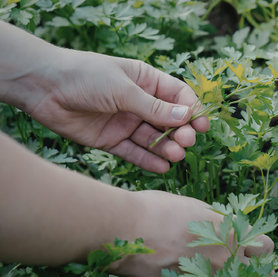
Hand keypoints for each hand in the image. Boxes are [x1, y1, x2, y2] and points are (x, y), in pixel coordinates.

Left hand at [25, 49, 208, 172]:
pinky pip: (134, 152)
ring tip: (176, 156)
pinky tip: (162, 167)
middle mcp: (139, 102)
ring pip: (153, 138)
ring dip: (167, 147)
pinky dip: (148, 160)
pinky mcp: (112, 139)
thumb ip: (154, 107)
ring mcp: (126, 122)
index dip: (192, 110)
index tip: (202, 125)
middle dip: (180, 131)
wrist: (44, 87)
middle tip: (186, 141)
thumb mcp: (124, 89)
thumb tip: (187, 116)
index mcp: (146, 81)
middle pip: (169, 120)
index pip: (178, 96)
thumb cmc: (86, 76)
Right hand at [109, 191, 273, 276]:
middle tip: (229, 261)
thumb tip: (224, 225)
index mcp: (230, 234)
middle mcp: (224, 260)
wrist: (125, 228)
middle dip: (246, 267)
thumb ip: (217, 220)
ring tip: (196, 266)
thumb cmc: (159, 209)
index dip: (259, 245)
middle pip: (255, 272)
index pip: (266, 247)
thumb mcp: (195, 207)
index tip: (250, 245)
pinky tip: (177, 274)